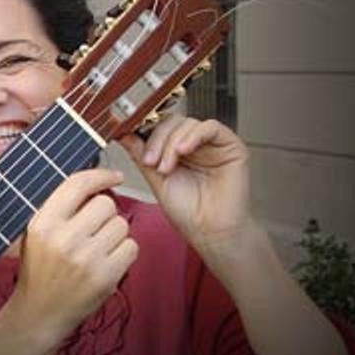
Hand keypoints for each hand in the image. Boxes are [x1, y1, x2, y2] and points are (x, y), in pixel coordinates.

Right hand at [5, 169, 137, 338]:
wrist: (39, 313)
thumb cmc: (40, 270)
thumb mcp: (36, 234)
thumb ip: (60, 209)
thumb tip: (97, 183)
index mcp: (42, 223)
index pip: (77, 184)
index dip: (100, 174)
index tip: (113, 175)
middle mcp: (63, 239)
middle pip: (106, 203)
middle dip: (104, 214)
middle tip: (92, 232)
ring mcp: (85, 259)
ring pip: (121, 225)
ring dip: (115, 235)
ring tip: (97, 250)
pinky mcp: (105, 277)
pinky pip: (131, 247)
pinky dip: (124, 253)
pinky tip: (106, 263)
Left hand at [119, 116, 250, 251]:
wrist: (210, 232)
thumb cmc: (188, 213)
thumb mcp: (155, 180)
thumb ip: (141, 155)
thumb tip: (124, 135)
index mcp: (176, 151)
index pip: (158, 127)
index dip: (143, 130)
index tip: (127, 137)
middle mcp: (194, 145)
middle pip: (171, 122)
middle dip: (156, 140)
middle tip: (150, 162)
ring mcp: (212, 145)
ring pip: (187, 123)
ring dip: (171, 143)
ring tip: (166, 168)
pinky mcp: (231, 146)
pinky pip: (211, 127)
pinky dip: (193, 135)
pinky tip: (183, 151)